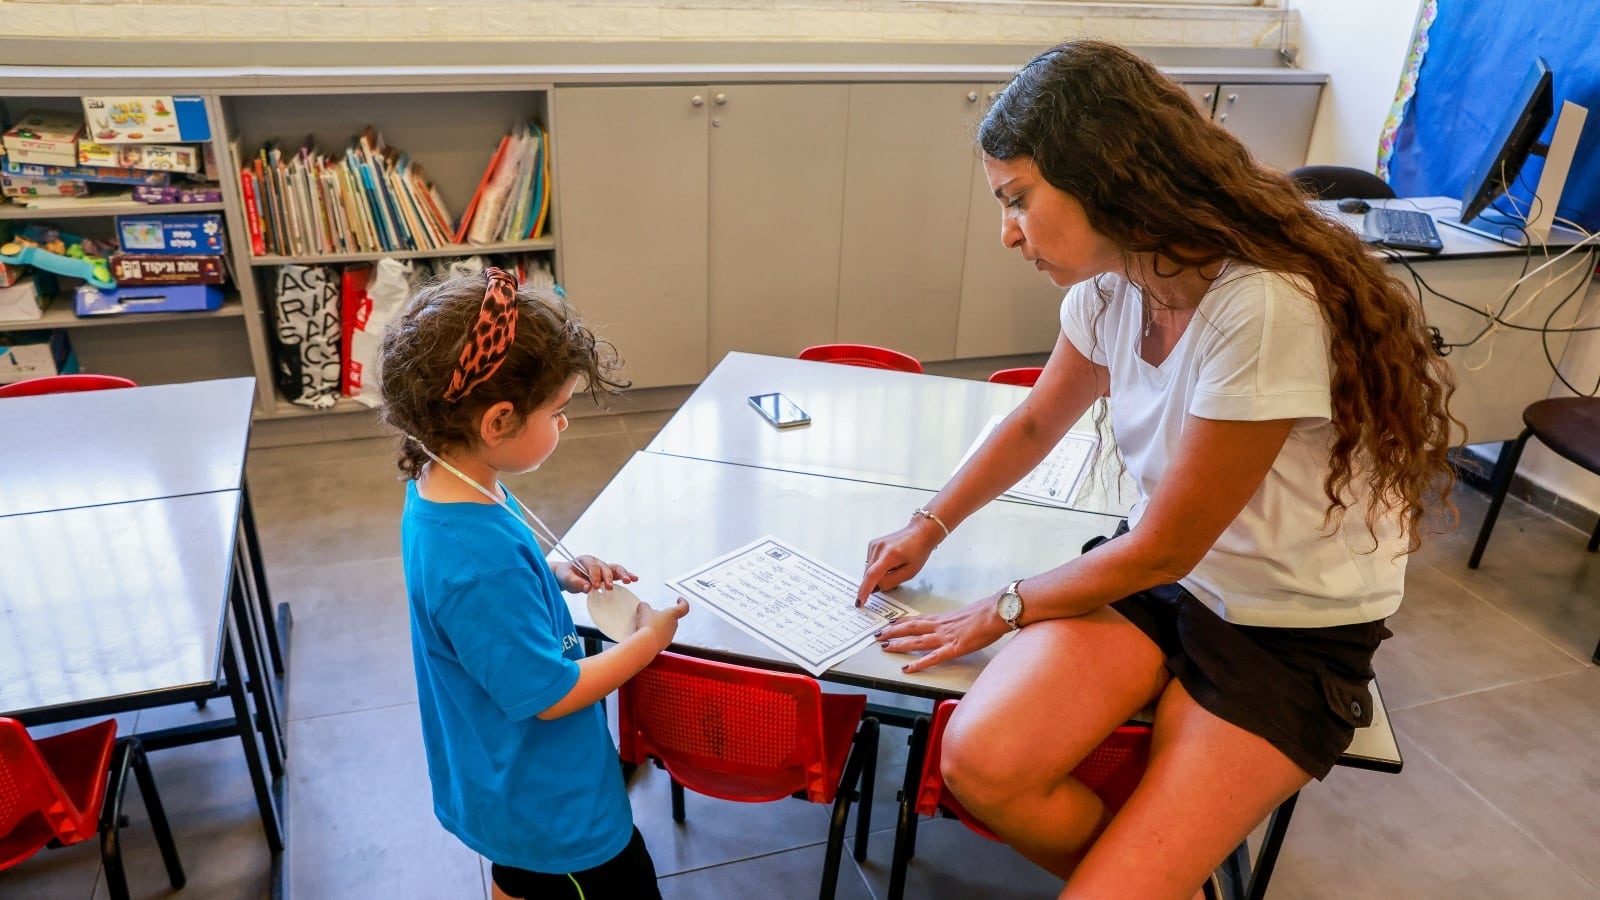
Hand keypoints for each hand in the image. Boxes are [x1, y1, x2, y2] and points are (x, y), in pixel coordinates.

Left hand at [555, 555, 637, 593]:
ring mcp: (603, 567)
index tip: (595, 586)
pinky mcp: (608, 574)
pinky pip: (618, 574)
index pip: (593, 567)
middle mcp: (596, 562)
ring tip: (629, 581)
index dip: (595, 576)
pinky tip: (635, 579)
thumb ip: (575, 583)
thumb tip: (587, 588)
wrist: (566, 575)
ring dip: (622, 574)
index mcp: (585, 560)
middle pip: (605, 567)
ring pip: (615, 569)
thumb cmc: (565, 576)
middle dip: (608, 577)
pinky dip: (626, 575)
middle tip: (609, 587)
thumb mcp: (566, 579)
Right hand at [635, 597, 689, 650]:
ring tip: (646, 625)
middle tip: (653, 614)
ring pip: (665, 628)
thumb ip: (645, 606)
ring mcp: (669, 636)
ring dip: (658, 626)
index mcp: (673, 615)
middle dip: (663, 616)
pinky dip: (655, 635)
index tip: (679, 600)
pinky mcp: (664, 644)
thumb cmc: (649, 627)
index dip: (683, 602)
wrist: (646, 644)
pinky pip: (660, 637)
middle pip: (671, 618)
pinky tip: (646, 634)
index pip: (684, 607)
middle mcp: (674, 626)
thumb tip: (644, 606)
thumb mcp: (643, 610)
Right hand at [855, 518, 942, 605]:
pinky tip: (889, 562)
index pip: (872, 575)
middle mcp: (879, 548)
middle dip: (877, 582)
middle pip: (869, 574)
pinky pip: (870, 563)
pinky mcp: (872, 544)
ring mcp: (874, 545)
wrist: (919, 533)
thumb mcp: (909, 573)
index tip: (860, 601)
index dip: (865, 589)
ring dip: (877, 574)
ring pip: (868, 570)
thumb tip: (875, 588)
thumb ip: (891, 582)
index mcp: (890, 555)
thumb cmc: (918, 551)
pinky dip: (877, 567)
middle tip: (893, 577)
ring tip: (894, 567)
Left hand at [874, 596, 1008, 673]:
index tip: (890, 622)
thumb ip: (959, 620)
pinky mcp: (954, 648)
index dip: (902, 621)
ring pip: (916, 641)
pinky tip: (907, 668)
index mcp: (944, 618)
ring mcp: (945, 637)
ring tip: (885, 647)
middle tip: (878, 635)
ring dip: (899, 644)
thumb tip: (959, 623)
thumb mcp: (969, 614)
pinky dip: (918, 663)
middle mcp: (941, 626)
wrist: (998, 612)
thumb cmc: (989, 612)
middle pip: (911, 628)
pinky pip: (932, 658)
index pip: (918, 618)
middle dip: (893, 631)